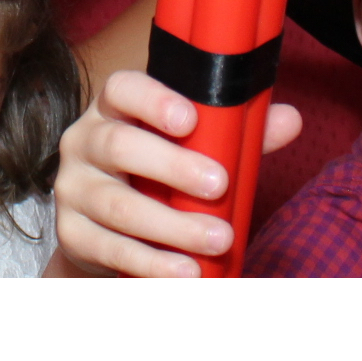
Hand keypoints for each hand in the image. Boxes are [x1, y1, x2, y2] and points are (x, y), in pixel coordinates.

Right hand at [52, 69, 301, 277]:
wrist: (101, 225)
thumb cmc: (152, 173)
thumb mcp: (188, 146)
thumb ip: (234, 132)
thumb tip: (289, 120)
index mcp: (113, 109)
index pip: (122, 89)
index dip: (153, 100)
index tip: (190, 119)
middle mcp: (84, 142)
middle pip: (120, 146)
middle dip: (173, 167)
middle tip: (220, 184)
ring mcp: (73, 189)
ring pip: (119, 205)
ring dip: (172, 226)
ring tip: (218, 239)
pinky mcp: (72, 234)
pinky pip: (111, 248)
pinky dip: (152, 263)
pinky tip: (186, 271)